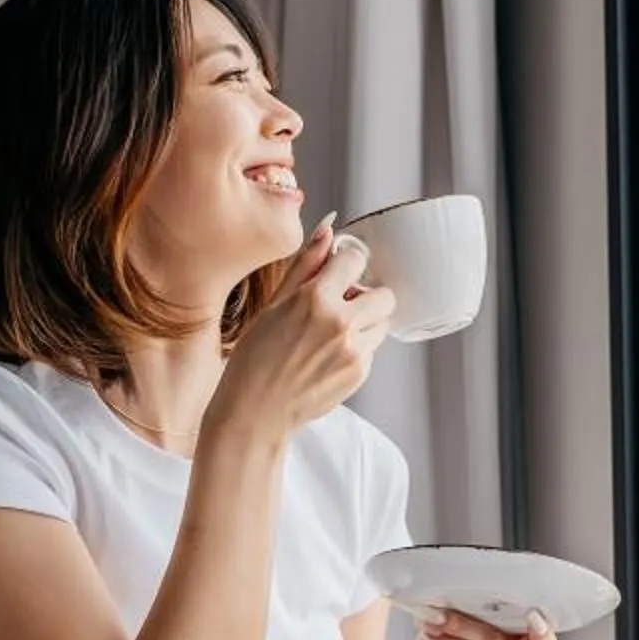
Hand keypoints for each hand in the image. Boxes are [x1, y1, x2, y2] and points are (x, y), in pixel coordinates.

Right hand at [206, 218, 395, 454]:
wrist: (256, 411)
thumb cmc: (255, 358)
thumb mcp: (273, 305)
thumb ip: (305, 266)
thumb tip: (327, 228)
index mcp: (315, 299)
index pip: (355, 259)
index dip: (347, 263)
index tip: (339, 270)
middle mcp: (340, 323)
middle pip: (383, 294)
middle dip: (365, 296)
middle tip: (340, 306)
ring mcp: (354, 351)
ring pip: (382, 322)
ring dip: (366, 322)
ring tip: (332, 334)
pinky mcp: (360, 373)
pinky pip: (372, 348)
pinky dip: (357, 348)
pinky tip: (327, 357)